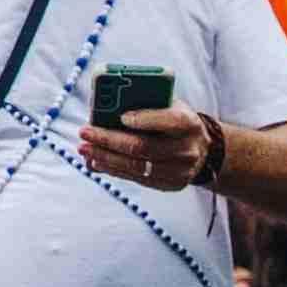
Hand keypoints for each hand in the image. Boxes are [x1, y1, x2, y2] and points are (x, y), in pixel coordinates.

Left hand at [77, 105, 215, 192]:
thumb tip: (106, 107)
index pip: (167, 120)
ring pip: (137, 166)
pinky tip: (96, 162)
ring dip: (105, 158)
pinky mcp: (171, 184)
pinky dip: (114, 170)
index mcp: (188, 122)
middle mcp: (187, 148)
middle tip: (84, 132)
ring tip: (84, 149)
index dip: (144, 119)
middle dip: (109, 140)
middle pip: (143, 147)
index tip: (120, 116)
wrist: (202, 149)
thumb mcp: (168, 104)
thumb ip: (145, 102)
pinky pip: (138, 179)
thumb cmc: (173, 118)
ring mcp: (180, 170)